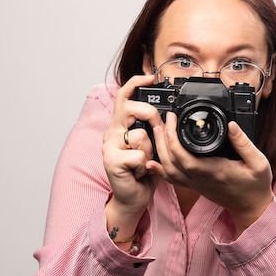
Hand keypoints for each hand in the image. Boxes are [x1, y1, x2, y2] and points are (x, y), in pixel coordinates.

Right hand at [102, 75, 163, 238]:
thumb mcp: (151, 145)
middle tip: (155, 130)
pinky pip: (139, 155)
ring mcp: (110, 146)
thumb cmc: (143, 171)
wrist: (133, 198)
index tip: (150, 77)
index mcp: (121, 125)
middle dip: (150, 115)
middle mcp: (112, 132)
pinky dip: (145, 166)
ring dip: (150, 151)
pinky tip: (140, 172)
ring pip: (140, 135)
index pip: (124, 96)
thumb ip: (152, 129)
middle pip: (131, 108)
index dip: (136, 83)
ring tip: (145, 162)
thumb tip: (165, 114)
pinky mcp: (112, 161)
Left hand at [150, 112, 273, 234]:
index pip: (185, 157)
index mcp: (215, 171)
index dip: (173, 139)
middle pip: (171, 161)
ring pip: (168, 170)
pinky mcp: (194, 186)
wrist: (252, 207)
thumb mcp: (258, 162)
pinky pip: (172, 179)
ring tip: (158, 131)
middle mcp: (200, 179)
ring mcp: (195, 184)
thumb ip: (244, 143)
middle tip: (161, 120)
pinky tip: (152, 160)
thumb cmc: (256, 186)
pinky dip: (159, 169)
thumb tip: (231, 125)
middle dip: (162, 139)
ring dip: (159, 150)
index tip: (172, 119)